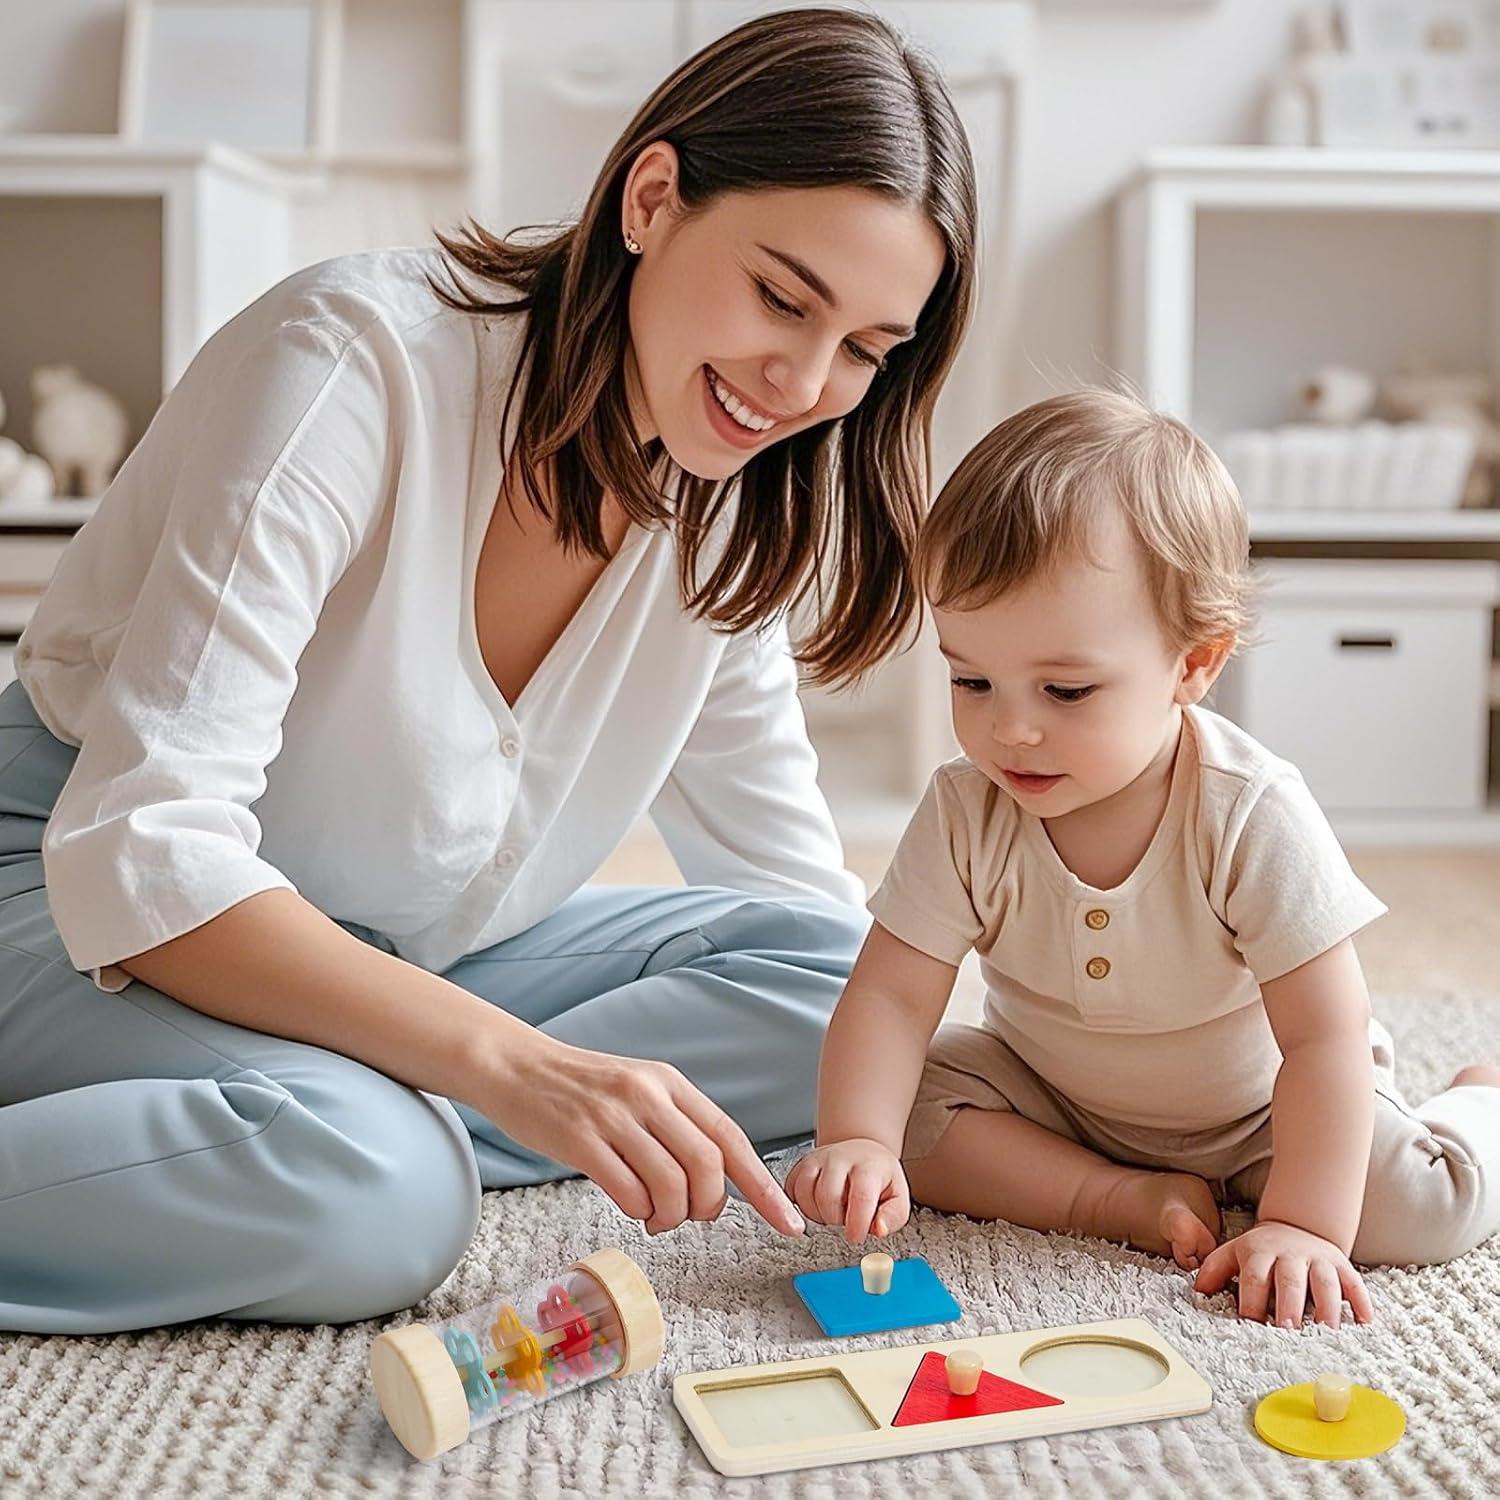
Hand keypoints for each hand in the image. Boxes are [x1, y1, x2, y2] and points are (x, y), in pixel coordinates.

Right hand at [488, 1033, 804, 1237]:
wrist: (514, 1065)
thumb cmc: (579, 1087)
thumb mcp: (637, 1089)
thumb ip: (674, 1124)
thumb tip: (712, 1181)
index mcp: (669, 1082)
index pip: (730, 1138)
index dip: (763, 1185)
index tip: (788, 1221)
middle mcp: (648, 1094)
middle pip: (708, 1165)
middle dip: (709, 1205)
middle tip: (690, 1216)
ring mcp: (613, 1116)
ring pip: (671, 1185)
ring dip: (670, 1216)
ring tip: (654, 1217)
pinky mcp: (580, 1139)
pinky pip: (628, 1191)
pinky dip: (638, 1211)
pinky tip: (629, 1206)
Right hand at [784, 1138, 910, 1241]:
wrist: (862, 1154)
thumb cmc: (879, 1179)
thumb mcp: (897, 1197)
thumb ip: (893, 1216)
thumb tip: (879, 1229)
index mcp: (868, 1166)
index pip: (861, 1196)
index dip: (857, 1223)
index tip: (856, 1237)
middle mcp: (840, 1158)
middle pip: (827, 1196)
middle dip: (835, 1220)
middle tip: (845, 1222)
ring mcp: (817, 1159)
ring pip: (805, 1194)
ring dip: (817, 1215)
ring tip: (832, 1214)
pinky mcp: (800, 1165)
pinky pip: (791, 1192)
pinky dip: (801, 1208)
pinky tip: (818, 1207)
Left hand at [1192, 1219, 1372, 1327]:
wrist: (1296, 1224)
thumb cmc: (1261, 1251)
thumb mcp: (1233, 1252)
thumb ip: (1214, 1270)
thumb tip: (1198, 1293)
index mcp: (1260, 1252)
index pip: (1254, 1276)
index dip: (1252, 1300)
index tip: (1251, 1325)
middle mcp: (1290, 1254)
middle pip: (1290, 1280)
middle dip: (1289, 1304)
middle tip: (1289, 1330)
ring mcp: (1319, 1259)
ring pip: (1325, 1282)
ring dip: (1327, 1308)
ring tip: (1326, 1333)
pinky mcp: (1342, 1266)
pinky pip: (1355, 1283)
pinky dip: (1361, 1302)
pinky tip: (1364, 1322)